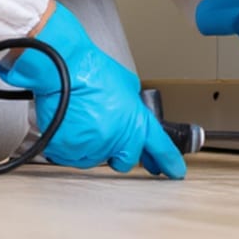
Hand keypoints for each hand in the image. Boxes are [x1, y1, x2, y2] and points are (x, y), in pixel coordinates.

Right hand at [0, 3, 185, 178]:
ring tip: (83, 118)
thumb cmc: (92, 71)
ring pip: (96, 159)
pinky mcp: (69, 152)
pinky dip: (71, 145)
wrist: (63, 68)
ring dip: (93, 146)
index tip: (175, 171)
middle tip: (106, 131)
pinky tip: (70, 124)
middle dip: (119, 151)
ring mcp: (93, 148)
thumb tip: (130, 115)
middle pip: (125, 160)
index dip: (169, 162)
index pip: (160, 148)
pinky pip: (72, 156)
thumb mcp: (127, 86)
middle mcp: (117, 140)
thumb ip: (133, 107)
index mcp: (136, 123)